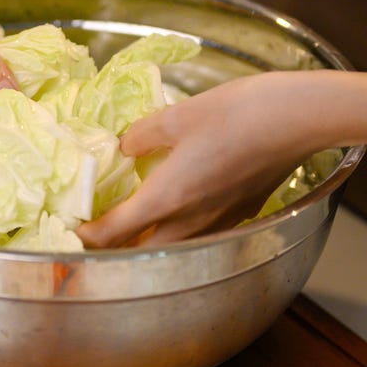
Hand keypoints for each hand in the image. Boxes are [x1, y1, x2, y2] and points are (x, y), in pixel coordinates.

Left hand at [77, 71, 311, 247]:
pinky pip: (198, 235)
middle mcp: (189, 222)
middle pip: (138, 252)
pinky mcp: (239, 216)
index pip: (111, 235)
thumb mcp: (177, 116)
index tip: (67, 232)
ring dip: (145, 243)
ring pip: (170, 249)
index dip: (83, 239)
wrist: (298, 120)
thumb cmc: (238, 113)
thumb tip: (125, 147)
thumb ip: (141, 135)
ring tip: (130, 226)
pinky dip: (176, 231)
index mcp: (165, 200)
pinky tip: (177, 209)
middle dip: (112, 248)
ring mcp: (217, 223)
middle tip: (94, 232)